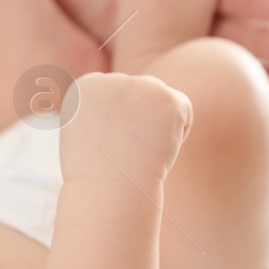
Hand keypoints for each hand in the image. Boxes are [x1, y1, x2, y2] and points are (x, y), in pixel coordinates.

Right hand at [63, 72, 192, 189]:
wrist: (109, 190)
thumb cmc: (96, 175)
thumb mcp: (84, 134)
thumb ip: (104, 110)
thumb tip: (131, 105)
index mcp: (85, 86)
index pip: (115, 94)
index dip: (116, 123)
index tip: (107, 146)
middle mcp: (111, 78)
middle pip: (140, 93)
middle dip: (139, 122)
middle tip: (125, 152)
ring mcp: (139, 85)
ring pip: (162, 101)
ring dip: (158, 127)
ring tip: (139, 151)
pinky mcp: (167, 97)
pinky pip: (184, 110)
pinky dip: (178, 134)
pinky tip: (157, 149)